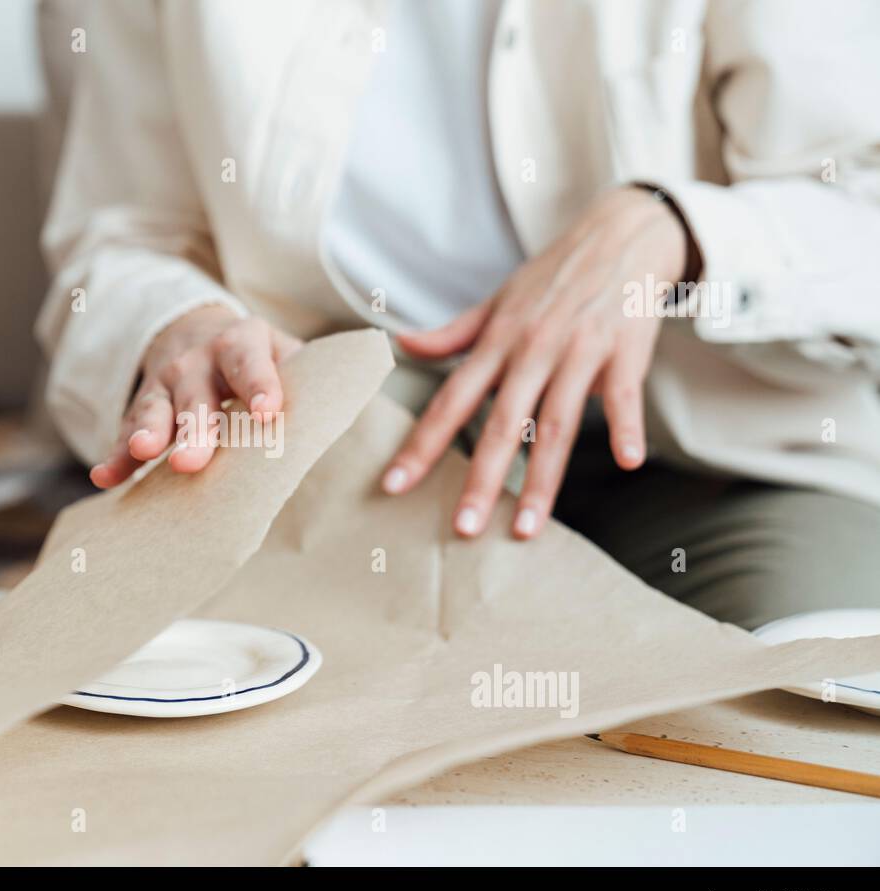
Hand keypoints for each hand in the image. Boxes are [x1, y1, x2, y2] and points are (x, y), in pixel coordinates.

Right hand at [89, 305, 299, 487]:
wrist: (197, 332)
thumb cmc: (257, 360)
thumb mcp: (285, 355)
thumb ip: (311, 383)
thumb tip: (348, 417)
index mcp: (244, 343)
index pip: (252, 362)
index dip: (260, 386)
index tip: (267, 413)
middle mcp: (199, 360)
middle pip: (198, 395)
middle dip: (197, 428)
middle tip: (196, 461)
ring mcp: (165, 384)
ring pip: (155, 409)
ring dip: (148, 432)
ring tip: (146, 453)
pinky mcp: (141, 408)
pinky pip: (125, 433)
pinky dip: (116, 456)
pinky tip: (106, 477)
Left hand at [381, 187, 687, 539]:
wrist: (622, 233)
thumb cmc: (554, 276)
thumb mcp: (499, 300)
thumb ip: (454, 332)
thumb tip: (402, 344)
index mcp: (497, 342)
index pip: (450, 401)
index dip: (421, 445)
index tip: (394, 486)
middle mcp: (532, 350)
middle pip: (501, 424)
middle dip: (481, 480)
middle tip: (463, 529)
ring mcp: (579, 351)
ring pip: (557, 424)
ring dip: (542, 479)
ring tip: (525, 528)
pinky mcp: (625, 351)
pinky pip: (625, 395)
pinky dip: (626, 426)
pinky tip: (625, 462)